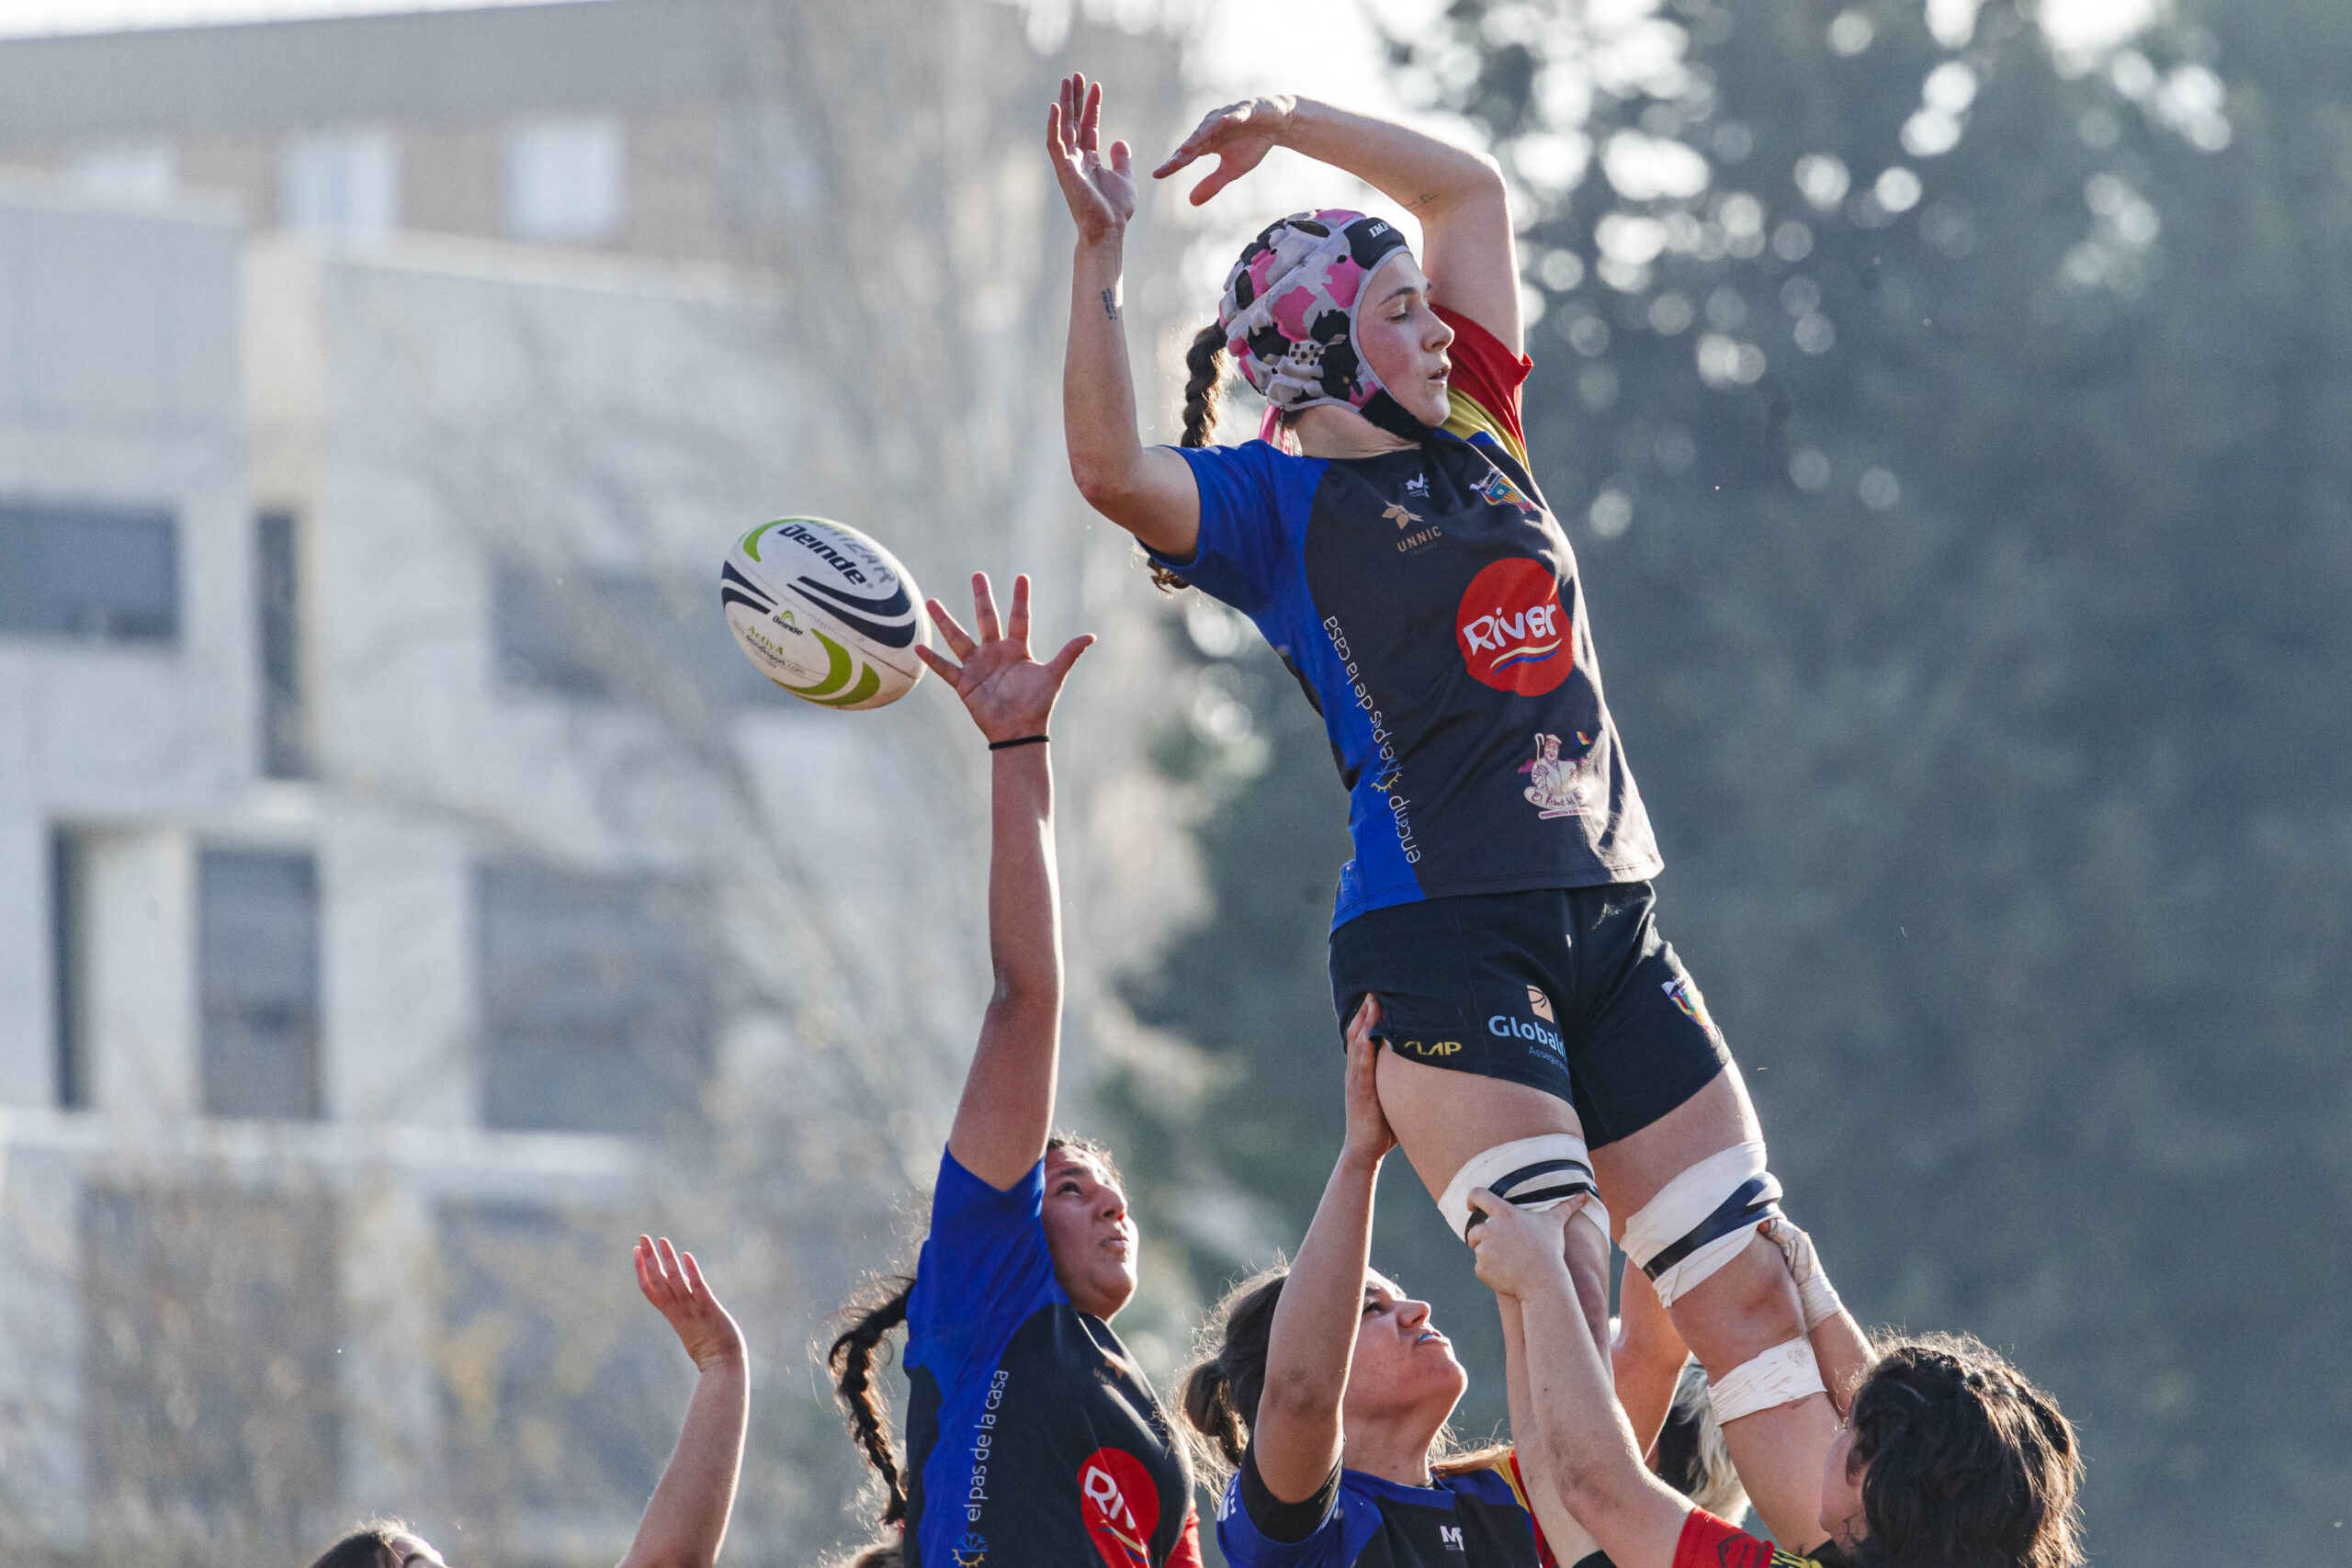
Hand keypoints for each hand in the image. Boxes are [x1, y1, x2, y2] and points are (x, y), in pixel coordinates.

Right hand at [636, 1235, 744, 1371]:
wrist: (723, 1365)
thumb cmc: (709, 1347)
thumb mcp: (690, 1324)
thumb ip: (684, 1306)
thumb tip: (680, 1286)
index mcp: (671, 1314)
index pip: (649, 1289)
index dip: (641, 1269)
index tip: (635, 1251)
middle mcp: (678, 1310)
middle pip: (658, 1282)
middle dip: (649, 1259)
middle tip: (643, 1237)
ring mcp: (693, 1310)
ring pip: (675, 1282)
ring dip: (668, 1260)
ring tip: (662, 1240)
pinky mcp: (709, 1310)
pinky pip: (698, 1288)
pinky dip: (691, 1272)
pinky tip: (687, 1256)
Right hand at [920, 572, 1093, 743]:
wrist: (1020, 732)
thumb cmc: (1037, 704)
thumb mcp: (1054, 676)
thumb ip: (1069, 654)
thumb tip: (1091, 636)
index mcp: (1017, 649)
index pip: (1019, 618)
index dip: (1020, 598)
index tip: (1022, 577)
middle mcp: (995, 653)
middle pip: (986, 619)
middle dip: (983, 597)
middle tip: (978, 575)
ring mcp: (978, 666)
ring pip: (958, 638)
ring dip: (945, 621)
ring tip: (931, 602)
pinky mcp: (964, 683)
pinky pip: (945, 668)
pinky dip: (932, 659)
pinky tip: (918, 646)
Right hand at [1047, 73, 1134, 245]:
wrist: (1108, 230)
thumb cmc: (1115, 210)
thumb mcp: (1125, 178)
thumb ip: (1121, 159)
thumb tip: (1119, 141)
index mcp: (1090, 160)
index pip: (1089, 126)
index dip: (1092, 106)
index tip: (1096, 85)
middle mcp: (1077, 159)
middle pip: (1074, 121)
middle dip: (1075, 98)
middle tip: (1076, 75)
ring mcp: (1069, 163)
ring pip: (1063, 127)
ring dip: (1065, 104)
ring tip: (1067, 81)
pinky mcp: (1064, 169)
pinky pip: (1055, 144)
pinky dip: (1053, 125)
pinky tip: (1055, 106)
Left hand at [1153, 95, 1295, 205]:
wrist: (1276, 125)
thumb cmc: (1251, 144)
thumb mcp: (1232, 170)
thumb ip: (1212, 183)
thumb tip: (1191, 202)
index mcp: (1207, 142)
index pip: (1186, 155)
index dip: (1172, 164)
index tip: (1156, 174)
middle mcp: (1212, 127)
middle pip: (1194, 141)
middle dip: (1183, 152)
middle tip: (1171, 164)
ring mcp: (1227, 116)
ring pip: (1210, 126)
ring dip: (1199, 135)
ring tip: (1188, 148)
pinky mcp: (1246, 109)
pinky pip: (1236, 114)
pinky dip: (1231, 117)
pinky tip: (1225, 121)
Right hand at [1340, 996, 1395, 1164]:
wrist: (1364, 1149)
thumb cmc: (1383, 1127)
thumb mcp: (1395, 1098)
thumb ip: (1406, 1084)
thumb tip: (1433, 1075)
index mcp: (1363, 1070)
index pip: (1363, 1036)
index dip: (1369, 1016)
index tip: (1380, 996)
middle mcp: (1357, 1070)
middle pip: (1358, 1032)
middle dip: (1367, 1010)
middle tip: (1376, 988)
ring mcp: (1356, 1078)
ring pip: (1358, 1042)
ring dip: (1366, 1020)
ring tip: (1373, 1000)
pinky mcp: (1360, 1089)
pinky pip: (1362, 1062)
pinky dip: (1365, 1043)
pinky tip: (1370, 1030)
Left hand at [1465, 1191, 1579, 1300]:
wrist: (1543, 1281)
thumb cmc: (1550, 1249)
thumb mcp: (1556, 1224)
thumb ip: (1568, 1206)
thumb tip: (1587, 1194)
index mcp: (1503, 1213)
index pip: (1477, 1194)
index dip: (1471, 1198)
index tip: (1472, 1207)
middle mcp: (1489, 1228)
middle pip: (1475, 1231)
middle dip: (1483, 1239)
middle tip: (1503, 1249)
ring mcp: (1483, 1249)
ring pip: (1479, 1251)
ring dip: (1489, 1256)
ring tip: (1511, 1263)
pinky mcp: (1481, 1268)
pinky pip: (1480, 1269)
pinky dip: (1490, 1273)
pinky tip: (1507, 1275)